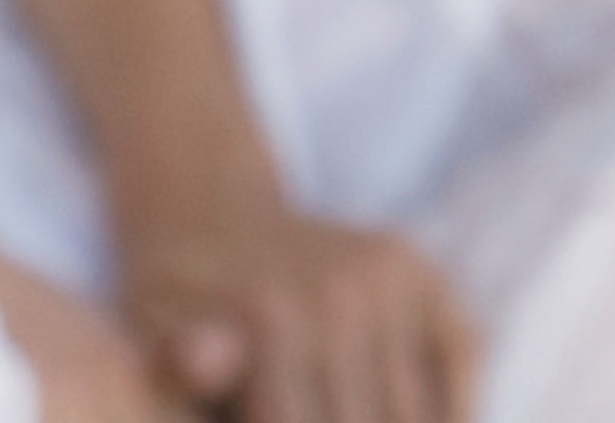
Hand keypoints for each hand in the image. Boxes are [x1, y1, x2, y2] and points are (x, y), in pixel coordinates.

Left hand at [122, 202, 476, 422]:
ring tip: (345, 407)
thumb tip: (213, 361)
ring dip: (401, 422)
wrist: (203, 213)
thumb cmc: (173, 298)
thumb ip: (175, 363)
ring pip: (420, 411)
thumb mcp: (148, 330)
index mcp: (272, 318)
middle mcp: (343, 292)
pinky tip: (417, 412)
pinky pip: (465, 360)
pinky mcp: (425, 273)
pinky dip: (451, 406)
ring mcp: (393, 278)